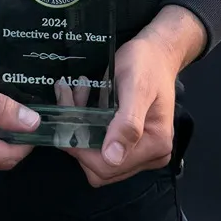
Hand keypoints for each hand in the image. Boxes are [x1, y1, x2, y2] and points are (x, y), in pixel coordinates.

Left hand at [69, 5, 206, 187]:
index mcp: (155, 146)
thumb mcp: (136, 87)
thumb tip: (112, 158)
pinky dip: (85, 125)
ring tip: (74, 95)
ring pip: (95, 157)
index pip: (108, 166)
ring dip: (79, 129)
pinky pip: (100, 145)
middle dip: (78, 136)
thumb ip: (127, 123)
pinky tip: (82, 100)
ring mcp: (139, 151)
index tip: (64, 118)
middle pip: (100, 167)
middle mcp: (150, 156)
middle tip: (68, 99)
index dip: (81, 149)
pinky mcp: (129, 143)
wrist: (156, 53)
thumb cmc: (147, 64)